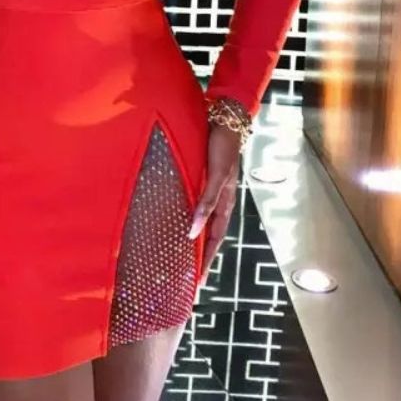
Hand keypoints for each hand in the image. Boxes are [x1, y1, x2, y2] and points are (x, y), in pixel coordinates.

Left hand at [187, 124, 240, 284]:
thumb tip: (193, 230)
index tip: (198, 281)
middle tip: (186, 276)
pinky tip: (175, 221)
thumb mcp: (216, 175)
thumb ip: (206, 201)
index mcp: (225, 203)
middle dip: (199, 255)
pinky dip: (187, 218)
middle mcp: (218, 200)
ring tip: (178, 254)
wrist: (225, 119)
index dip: (206, 261)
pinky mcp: (202, 180)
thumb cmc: (222, 146)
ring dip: (192, 238)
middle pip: (208, 235)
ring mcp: (210, 191)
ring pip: (201, 221)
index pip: (214, 240)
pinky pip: (194, 206)